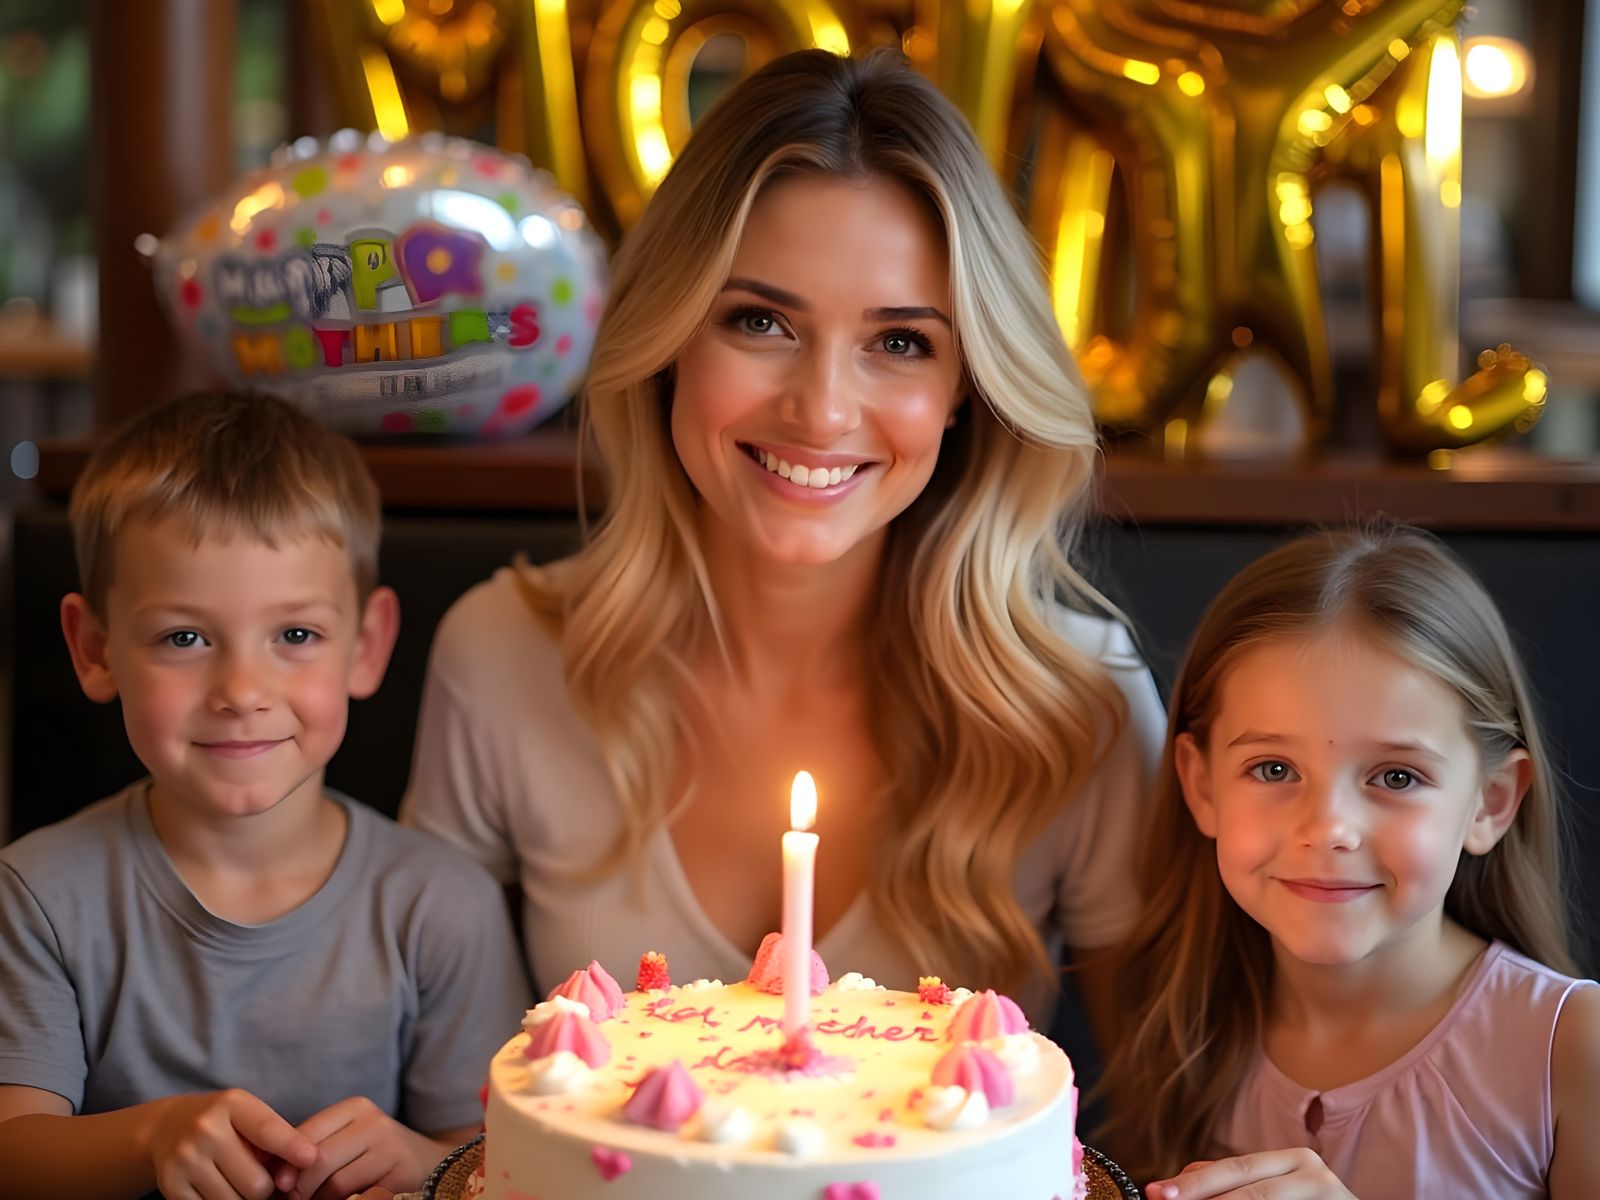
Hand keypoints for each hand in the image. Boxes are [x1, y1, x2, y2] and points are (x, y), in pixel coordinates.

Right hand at [146, 1089, 317, 1199]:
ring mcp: (185, 1161)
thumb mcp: (247, 1113)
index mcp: (231, 1104)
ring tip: (241, 1183)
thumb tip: (304, 1165)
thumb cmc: (223, 1121)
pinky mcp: (171, 1187)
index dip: (292, 1147)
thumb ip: (274, 1135)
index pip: (267, 1130)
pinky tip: (220, 1189)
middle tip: (263, 1179)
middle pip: (256, 1183)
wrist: (166, 1126)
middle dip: (266, 1188)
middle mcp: (205, 1130)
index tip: (311, 1159)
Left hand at [285, 1096, 442, 1199]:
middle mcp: (375, 1122)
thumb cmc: (374, 1155)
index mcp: (356, 1108)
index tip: (276, 1184)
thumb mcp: (346, 1141)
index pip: (307, 1133)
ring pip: (336, 1182)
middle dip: (299, 1187)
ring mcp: (391, 1147)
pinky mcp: (401, 1173)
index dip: (284, 1161)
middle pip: (319, 1159)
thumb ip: (315, 1148)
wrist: (429, 1163)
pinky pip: (359, 1196)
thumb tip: (270, 1172)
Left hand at [1146, 1149, 1357, 1198]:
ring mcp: (1330, 1198)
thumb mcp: (1274, 1189)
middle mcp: (1312, 1174)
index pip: (1233, 1169)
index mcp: (1293, 1160)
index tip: (1155, 1192)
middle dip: (1200, 1196)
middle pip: (1249, 1189)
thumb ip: (1235, 1183)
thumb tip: (1182, 1178)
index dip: (1192, 1182)